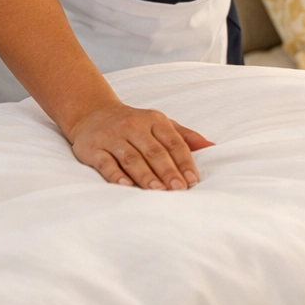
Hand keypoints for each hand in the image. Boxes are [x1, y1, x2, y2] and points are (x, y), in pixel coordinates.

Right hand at [68, 101, 213, 190]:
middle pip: (154, 151)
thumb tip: (212, 147)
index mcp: (154, 121)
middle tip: (179, 188)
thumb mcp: (161, 124)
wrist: (93, 114)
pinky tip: (127, 187)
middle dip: (168, 171)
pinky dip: (116, 176)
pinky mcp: (93, 149)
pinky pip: (106, 163)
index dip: (184, 161)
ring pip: (132, 158)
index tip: (193, 179)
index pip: (173, 142)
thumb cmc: (135, 124)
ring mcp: (113, 138)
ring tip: (158, 190)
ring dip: (146, 175)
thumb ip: (186, 136)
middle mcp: (134, 127)